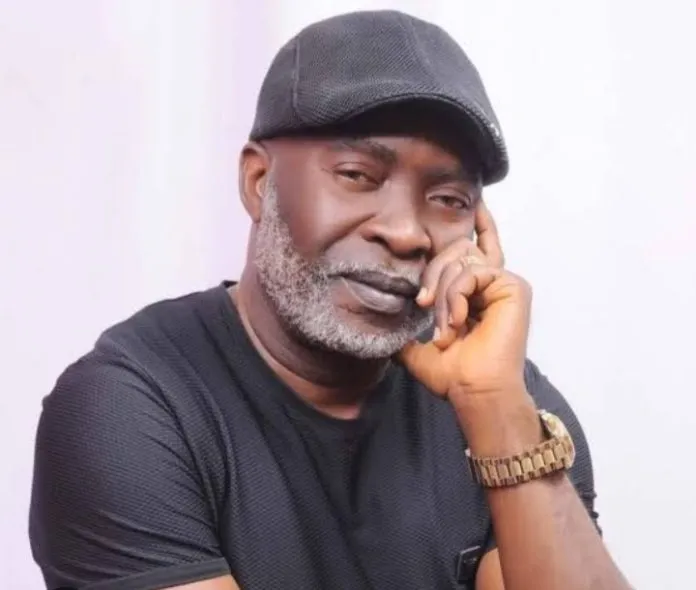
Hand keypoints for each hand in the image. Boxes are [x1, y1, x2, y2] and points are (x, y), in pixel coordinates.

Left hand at [398, 201, 531, 400]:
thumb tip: (386, 327)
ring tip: (444, 327)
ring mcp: (504, 284)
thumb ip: (407, 331)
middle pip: (457, 249)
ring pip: (461, 260)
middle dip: (433, 273)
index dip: (481, 224)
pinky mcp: (513, 286)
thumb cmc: (454, 375)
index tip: (477, 201)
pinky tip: (456, 321)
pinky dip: (457, 295)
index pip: (479, 248)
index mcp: (478, 292)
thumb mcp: (419, 349)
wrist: (474, 392)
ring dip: (443, 293)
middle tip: (424, 305)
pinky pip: (472, 272)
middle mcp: (493, 283)